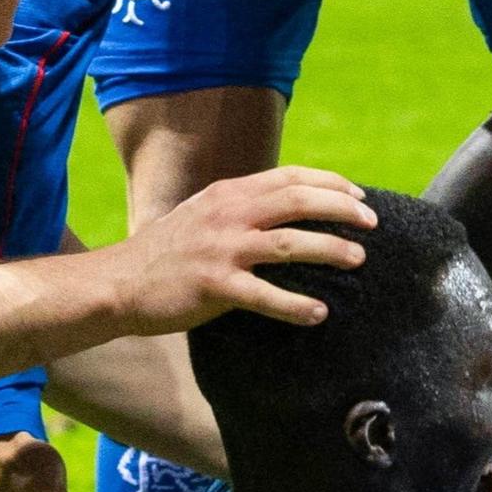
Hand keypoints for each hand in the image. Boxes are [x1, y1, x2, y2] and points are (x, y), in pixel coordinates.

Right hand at [105, 167, 375, 330]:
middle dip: (341, 209)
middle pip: (297, 201)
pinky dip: (296, 305)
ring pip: (289, 243)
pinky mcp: (214, 286)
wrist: (118, 283)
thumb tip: (289, 208)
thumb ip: (242, 207)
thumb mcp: (204, 214)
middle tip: (372, 223)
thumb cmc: (167, 253)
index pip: (290, 177)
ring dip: (330, 249)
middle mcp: (228, 214)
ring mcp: (222, 249)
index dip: (330, 183)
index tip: (359, 196)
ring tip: (358, 259)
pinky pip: (265, 294)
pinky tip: (319, 313)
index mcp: (228, 193)